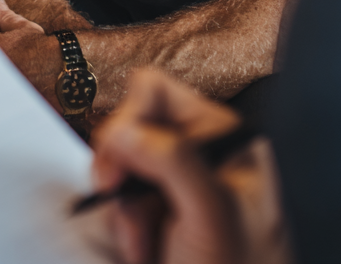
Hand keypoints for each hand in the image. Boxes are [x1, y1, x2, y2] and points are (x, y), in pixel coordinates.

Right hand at [91, 69, 289, 263]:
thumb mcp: (212, 216)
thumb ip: (172, 161)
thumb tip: (123, 130)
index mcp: (222, 137)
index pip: (155, 91)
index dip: (128, 120)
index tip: (118, 164)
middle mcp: (199, 152)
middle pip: (130, 127)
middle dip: (120, 172)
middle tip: (118, 199)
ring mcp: (177, 183)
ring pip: (119, 167)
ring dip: (122, 211)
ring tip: (144, 244)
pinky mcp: (159, 211)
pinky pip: (120, 201)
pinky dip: (123, 228)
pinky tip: (144, 250)